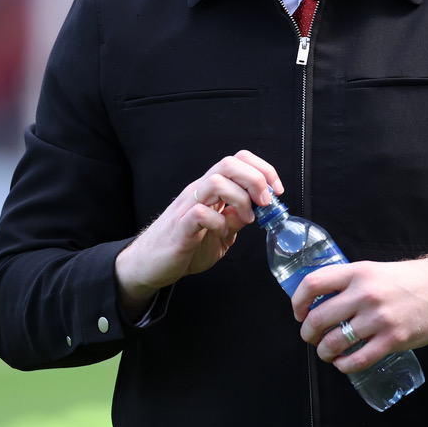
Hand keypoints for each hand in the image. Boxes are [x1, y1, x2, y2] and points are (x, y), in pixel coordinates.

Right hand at [115, 150, 282, 318]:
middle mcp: (199, 191)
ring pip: (216, 181)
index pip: (238, 160)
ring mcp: (188, 206)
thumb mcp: (221, 233)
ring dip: (240, 200)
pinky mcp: (180, 226)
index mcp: (211, 189)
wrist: (150, 265)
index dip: (263, 169)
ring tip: (246, 220)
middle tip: (265, 202)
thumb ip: (236, 219)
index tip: (276, 190)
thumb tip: (258, 210)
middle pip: (229, 163)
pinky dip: (219, 223)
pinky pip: (201, 213)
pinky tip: (222, 234)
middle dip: (255, 179)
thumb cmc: (185, 247)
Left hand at [290, 255, 427, 372]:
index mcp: (357, 272)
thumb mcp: (374, 269)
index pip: (313, 284)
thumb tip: (320, 301)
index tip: (299, 313)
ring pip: (335, 342)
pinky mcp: (393, 339)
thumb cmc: (408, 280)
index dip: (298, 302)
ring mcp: (379, 318)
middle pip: (318, 318)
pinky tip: (343, 364)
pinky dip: (344, 366)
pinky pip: (358, 360)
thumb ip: (349, 282)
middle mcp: (365, 294)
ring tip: (327, 352)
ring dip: (324, 352)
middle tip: (311, 337)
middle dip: (308, 333)